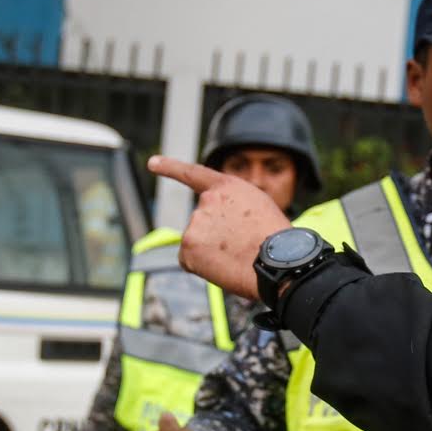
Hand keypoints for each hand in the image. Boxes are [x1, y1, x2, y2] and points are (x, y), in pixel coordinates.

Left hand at [147, 155, 290, 298]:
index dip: (170, 168)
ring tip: (239, 256)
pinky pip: (191, 260)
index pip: (193, 174)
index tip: (152, 163)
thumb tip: (219, 229)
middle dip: (217, 236)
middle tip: (243, 247)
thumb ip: (233, 208)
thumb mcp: (259, 209)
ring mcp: (196, 223)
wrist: (279, 259)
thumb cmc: (277, 239)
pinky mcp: (188, 246)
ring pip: (198, 242)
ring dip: (214, 252)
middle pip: (203, 222)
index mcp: (227, 187)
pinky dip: (205, 267)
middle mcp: (207, 201)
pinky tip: (225, 266)